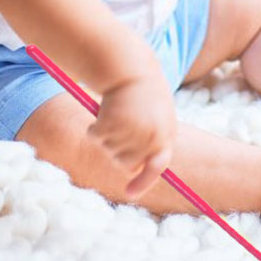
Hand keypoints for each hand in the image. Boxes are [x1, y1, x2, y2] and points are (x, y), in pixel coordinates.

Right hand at [89, 68, 176, 197]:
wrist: (130, 66)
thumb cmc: (143, 92)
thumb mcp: (156, 116)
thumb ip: (153, 142)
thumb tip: (138, 172)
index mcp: (166, 134)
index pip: (157, 166)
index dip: (144, 181)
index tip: (130, 194)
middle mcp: (151, 136)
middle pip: (128, 165)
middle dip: (119, 153)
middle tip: (120, 128)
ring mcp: (132, 131)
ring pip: (109, 151)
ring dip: (107, 137)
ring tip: (116, 113)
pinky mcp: (112, 123)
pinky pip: (96, 137)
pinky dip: (94, 127)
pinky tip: (105, 110)